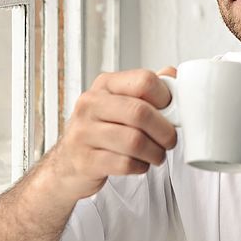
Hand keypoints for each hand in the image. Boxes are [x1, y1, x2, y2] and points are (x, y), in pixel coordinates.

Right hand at [45, 66, 178, 204]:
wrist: (67, 163)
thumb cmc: (100, 130)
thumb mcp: (120, 102)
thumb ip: (147, 89)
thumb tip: (173, 74)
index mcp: (105, 85)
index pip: (144, 80)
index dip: (166, 98)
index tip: (172, 111)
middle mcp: (91, 104)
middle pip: (140, 112)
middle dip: (164, 131)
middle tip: (170, 140)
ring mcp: (84, 132)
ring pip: (134, 141)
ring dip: (155, 152)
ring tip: (156, 154)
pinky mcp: (85, 161)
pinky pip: (125, 163)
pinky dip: (140, 166)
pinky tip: (139, 164)